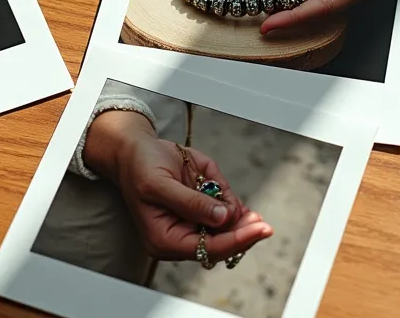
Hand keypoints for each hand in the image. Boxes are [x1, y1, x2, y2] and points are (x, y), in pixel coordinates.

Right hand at [83, 111, 272, 261]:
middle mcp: (179, 237)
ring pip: (226, 232)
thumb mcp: (159, 183)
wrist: (137, 151)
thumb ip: (190, 203)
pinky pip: (225, 215)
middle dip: (243, 234)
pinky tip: (239, 205)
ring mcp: (191, 225)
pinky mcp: (200, 211)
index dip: (236, 239)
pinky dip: (234, 208)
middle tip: (263, 224)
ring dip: (240, 221)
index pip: (207, 248)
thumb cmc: (140, 167)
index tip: (259, 228)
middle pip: (221, 246)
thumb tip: (222, 217)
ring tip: (250, 212)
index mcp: (164, 239)